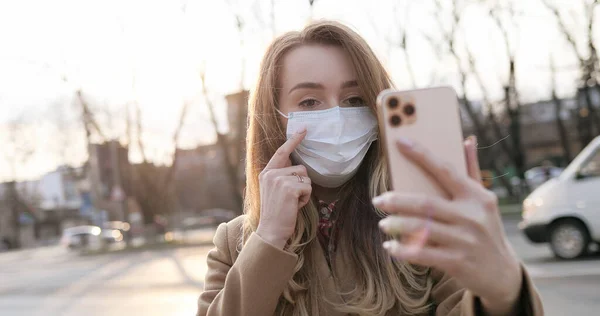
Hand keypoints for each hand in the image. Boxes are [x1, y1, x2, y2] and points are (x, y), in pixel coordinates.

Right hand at [256, 127, 311, 249]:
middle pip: (300, 168)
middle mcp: (271, 174)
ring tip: (292, 203)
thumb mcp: (273, 191)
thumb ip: (281, 177)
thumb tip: (298, 167)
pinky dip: (306, 198)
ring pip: (305, 178)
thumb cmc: (276, 213)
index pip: (282, 152)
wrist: (270, 231)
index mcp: (266, 173)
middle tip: (291, 199)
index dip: (294, 140)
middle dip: (302, 183)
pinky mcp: (289, 188)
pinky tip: (295, 206)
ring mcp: (279, 180)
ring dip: (304, 191)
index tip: (304, 129)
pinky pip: (308, 187)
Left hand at [374, 136, 521, 314]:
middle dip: (398, 201)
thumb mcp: (484, 201)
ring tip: (383, 224)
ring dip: (397, 226)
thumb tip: (468, 140)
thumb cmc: (486, 230)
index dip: (422, 155)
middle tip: (378, 200)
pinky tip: (390, 247)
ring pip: (422, 229)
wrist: (502, 273)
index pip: (446, 170)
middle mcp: (472, 216)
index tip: (400, 142)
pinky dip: (403, 250)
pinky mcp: (457, 262)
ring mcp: (465, 240)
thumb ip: (472, 171)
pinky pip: (423, 254)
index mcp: (477, 197)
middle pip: (426, 203)